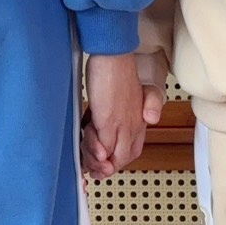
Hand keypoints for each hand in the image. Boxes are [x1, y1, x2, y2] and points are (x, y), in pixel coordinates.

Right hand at [82, 55, 163, 178]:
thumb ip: (119, 115)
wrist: (113, 55)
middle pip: (123, 158)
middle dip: (106, 169)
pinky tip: (92, 152)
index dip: (117, 162)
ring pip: (112, 156)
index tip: (103, 164)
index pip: (131, 151)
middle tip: (93, 169)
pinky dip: (96, 152)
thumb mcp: (120, 97)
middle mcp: (132, 125)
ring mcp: (121, 124)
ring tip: (89, 161)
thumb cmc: (115, 71)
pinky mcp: (107, 120)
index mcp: (137, 120)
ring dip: (98, 163)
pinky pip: (103, 145)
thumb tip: (128, 129)